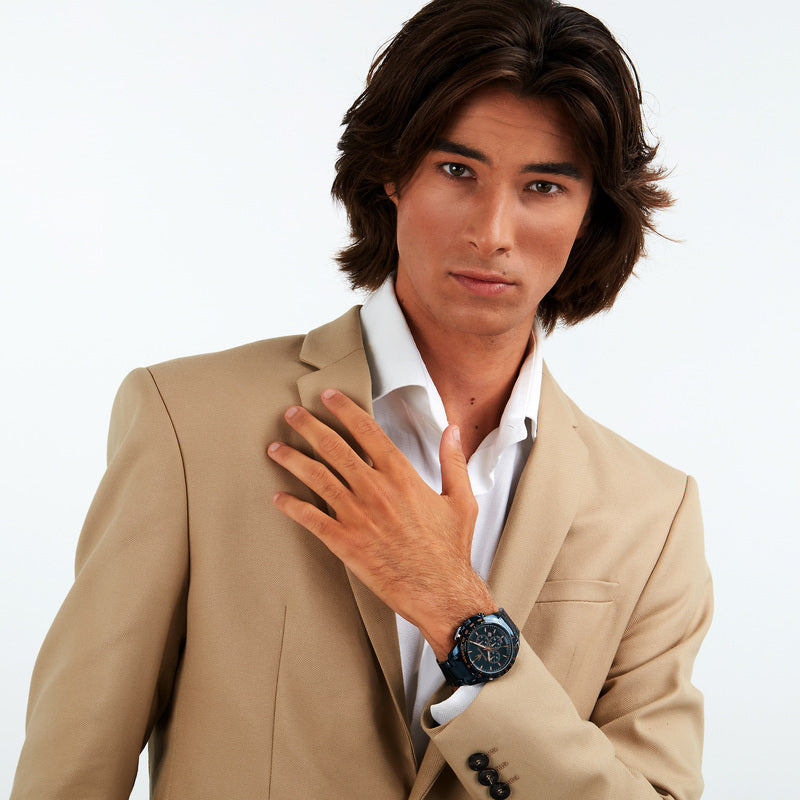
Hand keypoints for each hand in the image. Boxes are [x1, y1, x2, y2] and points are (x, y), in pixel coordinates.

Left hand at [267, 388, 494, 659]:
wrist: (440, 592)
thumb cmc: (451, 549)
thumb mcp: (462, 500)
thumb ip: (453, 461)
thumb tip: (452, 430)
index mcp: (402, 476)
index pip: (367, 431)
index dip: (344, 410)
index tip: (328, 396)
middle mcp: (375, 490)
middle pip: (334, 448)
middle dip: (309, 426)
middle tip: (291, 413)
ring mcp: (357, 516)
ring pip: (317, 478)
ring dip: (293, 460)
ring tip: (275, 448)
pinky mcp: (346, 543)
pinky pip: (312, 519)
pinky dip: (293, 507)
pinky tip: (278, 498)